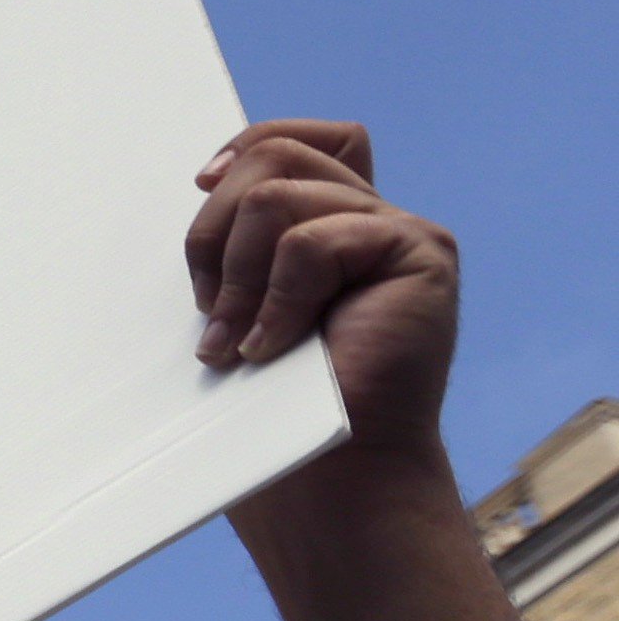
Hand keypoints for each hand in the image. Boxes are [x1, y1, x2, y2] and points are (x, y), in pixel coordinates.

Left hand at [193, 121, 458, 462]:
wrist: (327, 479)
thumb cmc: (269, 412)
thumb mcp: (231, 312)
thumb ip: (231, 249)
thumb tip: (198, 186)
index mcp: (326, 225)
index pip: (293, 141)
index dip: (244, 147)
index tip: (200, 186)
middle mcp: (368, 218)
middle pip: (275, 155)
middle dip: (215, 230)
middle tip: (210, 311)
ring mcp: (399, 233)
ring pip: (278, 194)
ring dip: (237, 274)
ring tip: (238, 343)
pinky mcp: (422, 254)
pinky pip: (312, 240)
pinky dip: (278, 297)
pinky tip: (274, 347)